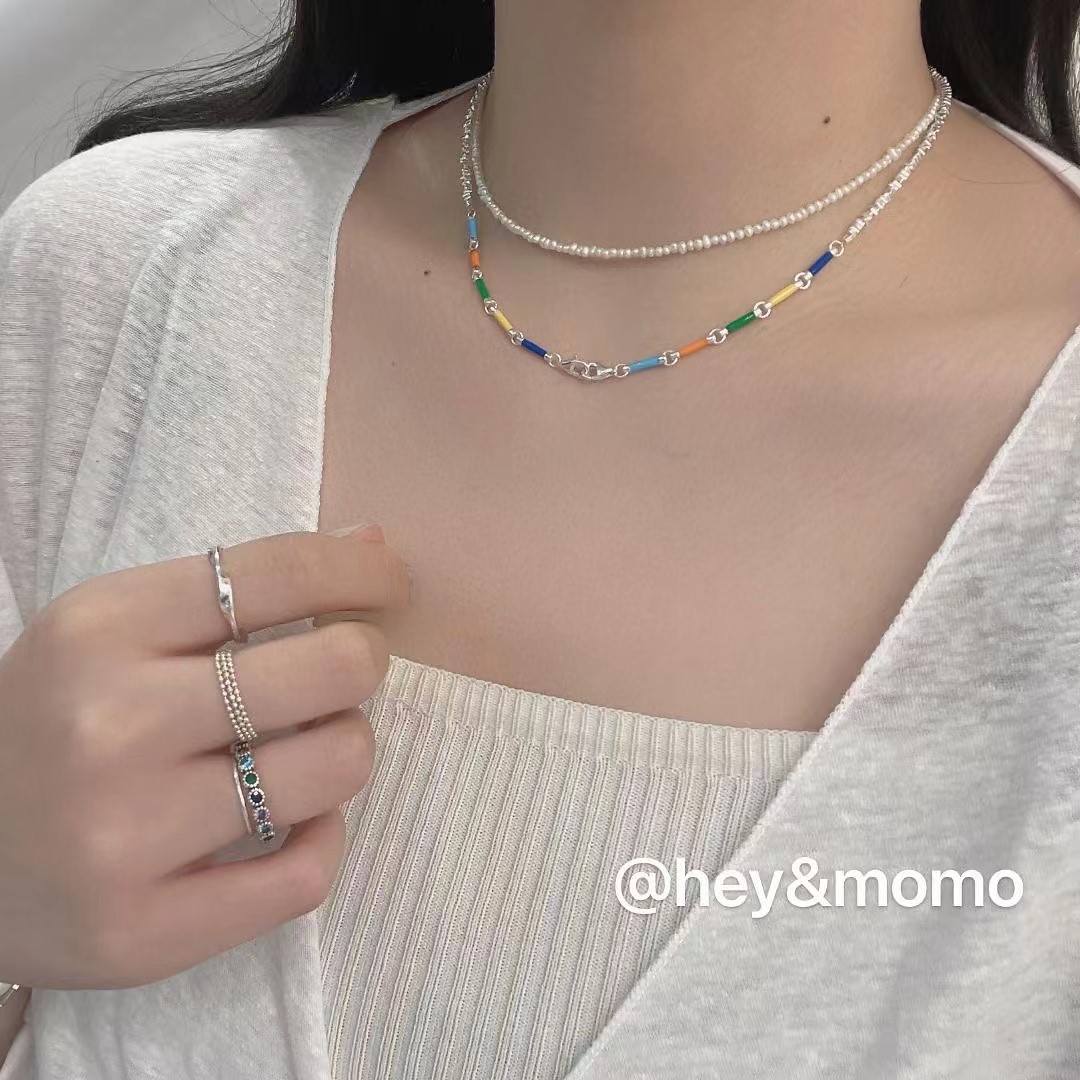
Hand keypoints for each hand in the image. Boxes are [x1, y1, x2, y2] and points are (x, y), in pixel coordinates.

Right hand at [0, 526, 409, 989]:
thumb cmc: (45, 725)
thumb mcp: (106, 632)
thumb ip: (229, 590)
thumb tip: (371, 544)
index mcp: (100, 629)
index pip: (278, 573)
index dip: (360, 570)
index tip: (391, 579)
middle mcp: (112, 725)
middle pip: (330, 669)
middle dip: (364, 660)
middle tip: (344, 672)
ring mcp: (125, 836)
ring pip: (333, 769)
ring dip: (348, 748)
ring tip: (313, 747)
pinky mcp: (141, 934)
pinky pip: (304, 877)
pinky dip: (325, 839)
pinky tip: (297, 822)